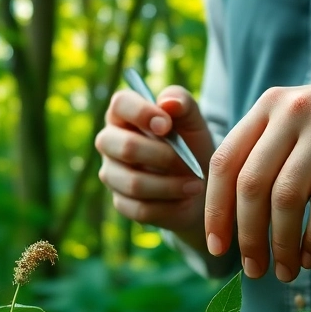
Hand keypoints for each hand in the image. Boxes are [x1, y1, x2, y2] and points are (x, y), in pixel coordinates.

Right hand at [95, 85, 214, 252]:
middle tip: (189, 162)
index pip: (121, 103)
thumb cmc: (191, 144)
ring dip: (170, 185)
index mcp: (124, 114)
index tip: (167, 126)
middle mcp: (110, 142)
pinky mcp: (121, 202)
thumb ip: (183, 103)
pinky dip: (169, 205)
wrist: (199, 184)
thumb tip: (167, 103)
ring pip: (133, 183)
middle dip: (163, 156)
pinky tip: (184, 198)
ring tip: (196, 185)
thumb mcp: (194, 121)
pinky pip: (140, 208)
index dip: (142, 113)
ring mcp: (112, 173)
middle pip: (125, 147)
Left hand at [203, 63, 310, 281]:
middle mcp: (292, 111)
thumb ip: (269, 150)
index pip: (224, 161)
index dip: (214, 208)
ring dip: (280, 244)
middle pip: (251, 184)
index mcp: (270, 105)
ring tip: (283, 272)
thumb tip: (233, 212)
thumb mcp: (304, 120)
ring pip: (286, 198)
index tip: (216, 246)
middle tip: (251, 270)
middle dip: (246, 235)